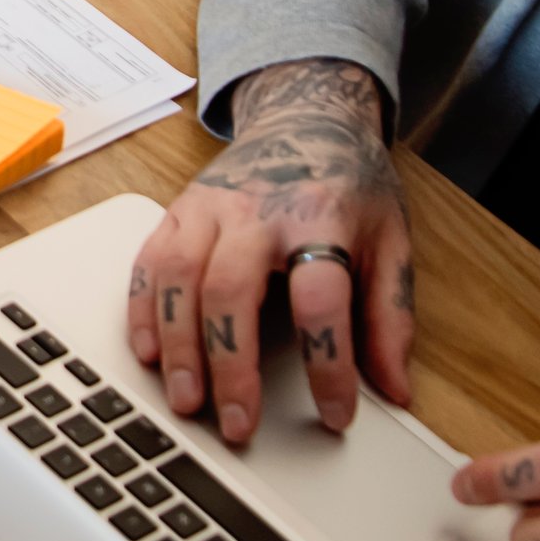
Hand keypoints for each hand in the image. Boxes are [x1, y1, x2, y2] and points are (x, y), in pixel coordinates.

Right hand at [128, 58, 412, 444]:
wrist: (305, 115)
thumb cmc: (350, 183)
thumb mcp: (391, 240)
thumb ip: (391, 316)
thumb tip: (396, 389)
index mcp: (323, 217)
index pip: (323, 298)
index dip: (329, 364)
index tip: (335, 415)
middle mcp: (260, 210)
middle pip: (233, 291)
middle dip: (231, 366)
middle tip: (236, 425)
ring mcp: (212, 208)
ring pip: (179, 279)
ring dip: (179, 346)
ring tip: (185, 401)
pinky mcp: (179, 210)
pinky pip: (149, 263)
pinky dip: (143, 311)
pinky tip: (149, 353)